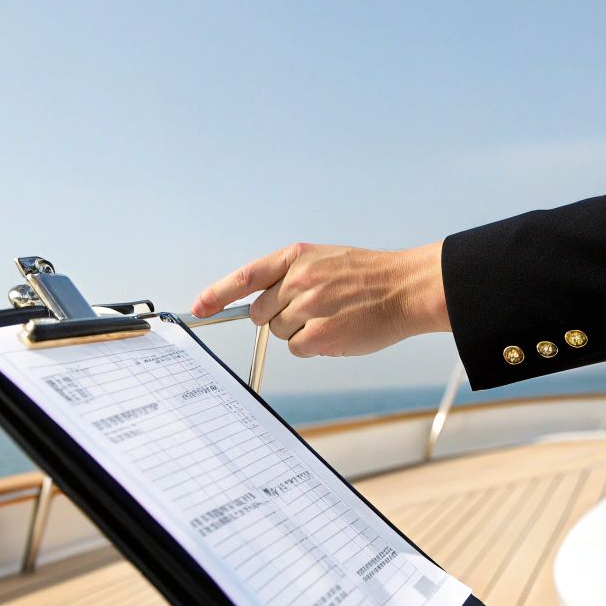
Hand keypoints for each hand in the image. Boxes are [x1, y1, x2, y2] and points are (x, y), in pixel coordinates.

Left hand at [190, 242, 449, 357]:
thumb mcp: (325, 260)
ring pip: (279, 332)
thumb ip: (292, 276)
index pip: (245, 276)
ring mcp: (307, 307)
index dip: (218, 294)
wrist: (405, 288)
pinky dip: (314, 346)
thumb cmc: (368, 277)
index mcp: (296, 257)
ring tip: (332, 318)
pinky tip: (337, 332)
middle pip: (260, 313)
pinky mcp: (319, 334)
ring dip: (300, 332)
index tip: (200, 307)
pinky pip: (298, 348)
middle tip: (310, 312)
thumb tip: (261, 303)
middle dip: (277, 318)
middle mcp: (297, 279)